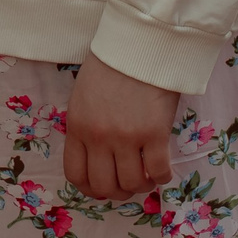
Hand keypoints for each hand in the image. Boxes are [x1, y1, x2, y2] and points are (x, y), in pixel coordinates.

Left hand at [62, 53, 176, 202]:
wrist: (138, 45)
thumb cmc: (110, 66)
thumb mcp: (83, 98)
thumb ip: (86, 127)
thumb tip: (97, 158)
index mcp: (77, 127)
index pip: (75, 174)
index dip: (89, 188)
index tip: (101, 187)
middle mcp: (98, 137)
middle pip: (104, 185)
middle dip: (116, 192)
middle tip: (127, 184)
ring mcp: (126, 137)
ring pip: (131, 184)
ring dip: (140, 186)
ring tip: (145, 176)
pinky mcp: (154, 134)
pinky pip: (158, 172)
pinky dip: (161, 177)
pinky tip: (161, 170)